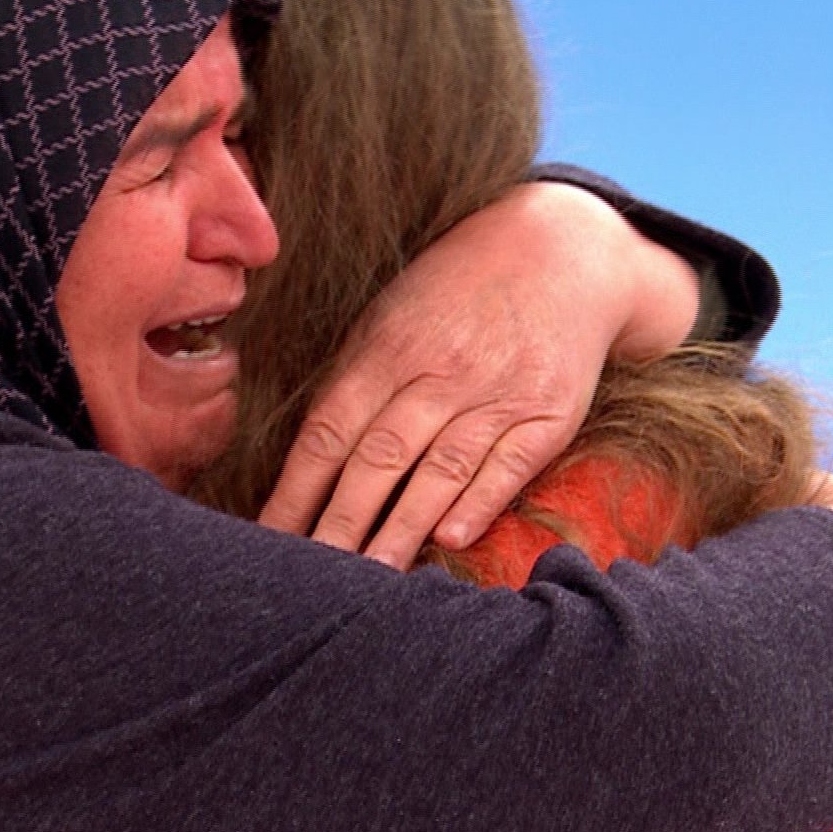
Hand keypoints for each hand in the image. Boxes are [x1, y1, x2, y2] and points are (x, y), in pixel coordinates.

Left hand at [257, 182, 698, 569]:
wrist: (563, 251)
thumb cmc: (457, 290)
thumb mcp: (392, 314)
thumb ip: (354, 378)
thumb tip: (310, 455)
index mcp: (388, 347)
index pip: (329, 431)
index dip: (296, 490)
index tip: (269, 538)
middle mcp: (440, 371)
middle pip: (378, 459)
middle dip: (339, 524)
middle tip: (311, 577)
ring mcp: (497, 392)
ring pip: (439, 471)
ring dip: (401, 530)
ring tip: (370, 580)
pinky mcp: (549, 412)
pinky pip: (509, 465)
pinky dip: (479, 502)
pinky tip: (450, 539)